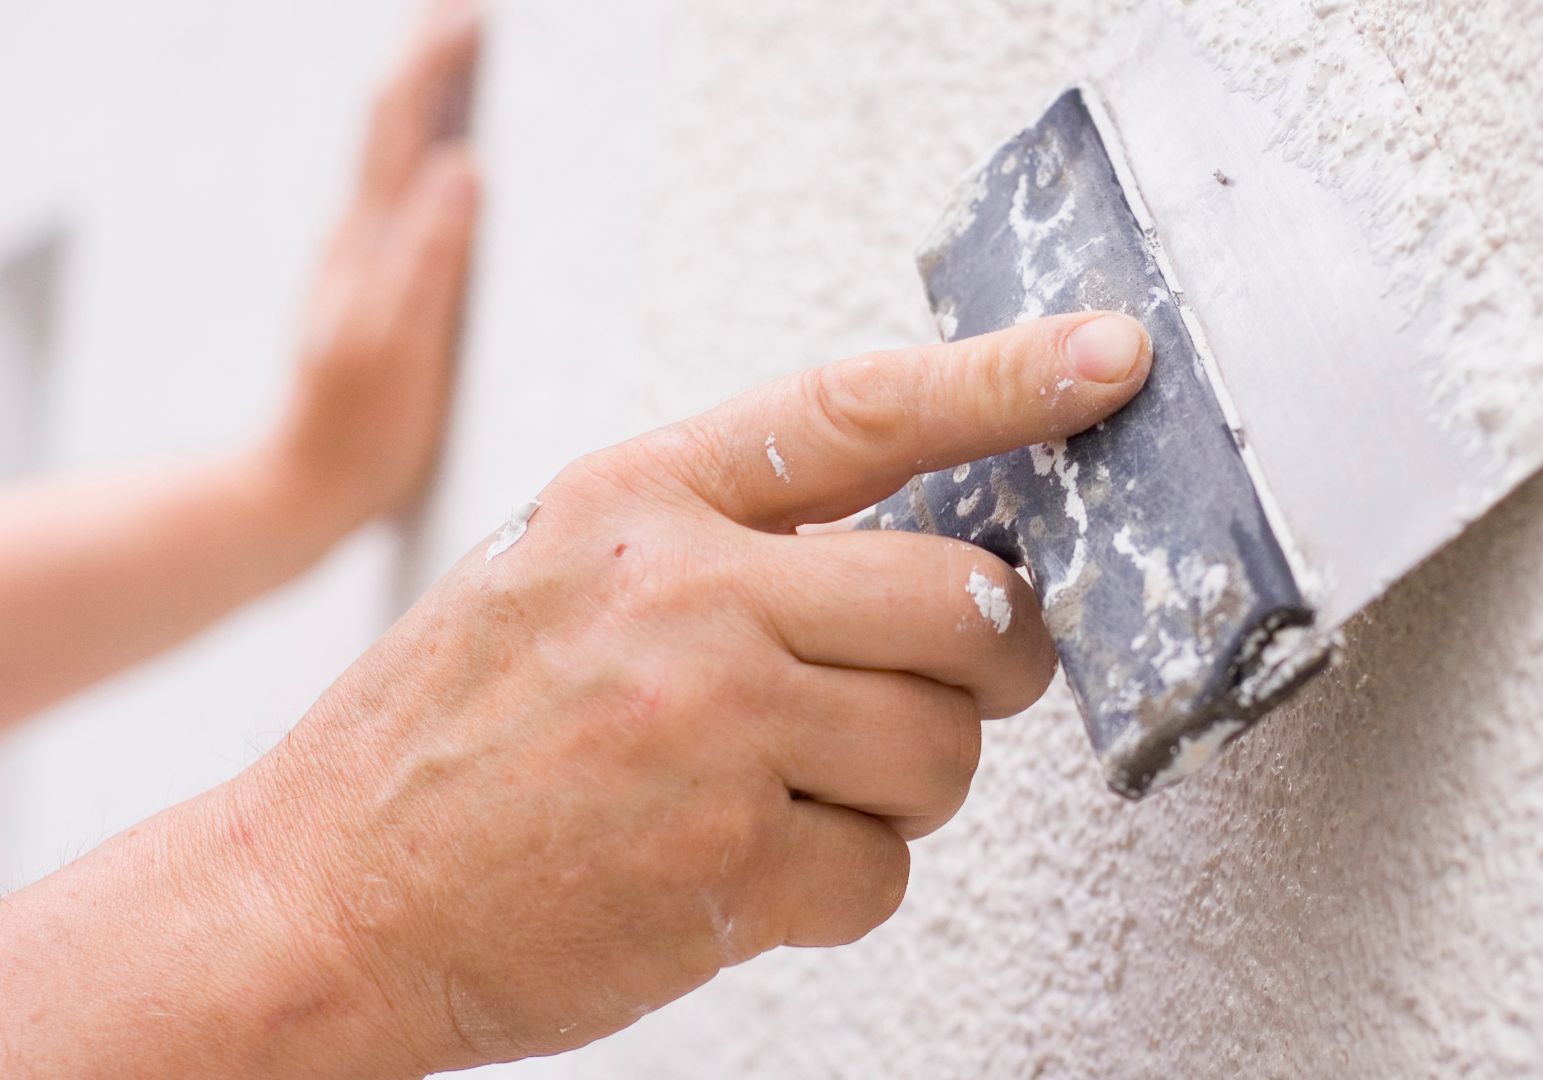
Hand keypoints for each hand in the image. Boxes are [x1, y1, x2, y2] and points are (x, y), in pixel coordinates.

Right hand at [234, 311, 1152, 1071]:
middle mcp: (685, 596)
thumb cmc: (450, 732)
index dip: (1006, 381)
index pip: (862, 411)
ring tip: (794, 790)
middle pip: (966, 604)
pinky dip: (844, 882)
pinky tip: (747, 869)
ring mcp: (709, 730)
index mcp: (640, 498)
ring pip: (946, 747)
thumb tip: (924, 544)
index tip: (1108, 362)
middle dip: (987, 662)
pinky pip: (887, 870)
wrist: (321, 896)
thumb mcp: (564, 568)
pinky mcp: (726, 868)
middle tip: (948, 685)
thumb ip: (729, 536)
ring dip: (906, 783)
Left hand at [272, 0, 480, 526]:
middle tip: (482, 17)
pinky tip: (465, 157)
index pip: (398, 116)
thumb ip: (427, 256)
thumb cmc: (358, 430)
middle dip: (436, 57)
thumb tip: (465, 164)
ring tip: (478, 59)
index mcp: (368, 237)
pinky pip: (414, 194)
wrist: (304, 488)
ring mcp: (369, 259)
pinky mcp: (385, 287)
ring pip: (402, 151)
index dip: (435, 56)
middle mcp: (361, 234)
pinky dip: (439, 150)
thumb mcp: (397, 344)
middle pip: (395, 116)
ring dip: (437, 96)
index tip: (480, 15)